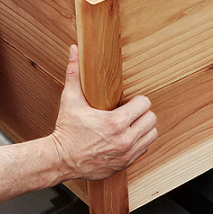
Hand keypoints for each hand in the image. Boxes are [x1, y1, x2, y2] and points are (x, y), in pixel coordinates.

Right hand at [47, 45, 157, 181]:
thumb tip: (74, 50)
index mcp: (116, 122)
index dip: (138, 100)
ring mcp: (126, 154)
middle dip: (142, 114)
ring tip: (130, 124)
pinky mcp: (125, 164)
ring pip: (152, 135)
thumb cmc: (66, 130)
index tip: (128, 101)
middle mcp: (125, 139)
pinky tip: (126, 137)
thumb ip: (74, 73)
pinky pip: (144, 149)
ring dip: (144, 128)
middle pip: (152, 119)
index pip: (145, 104)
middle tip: (130, 112)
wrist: (60, 159)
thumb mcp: (70, 100)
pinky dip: (139, 142)